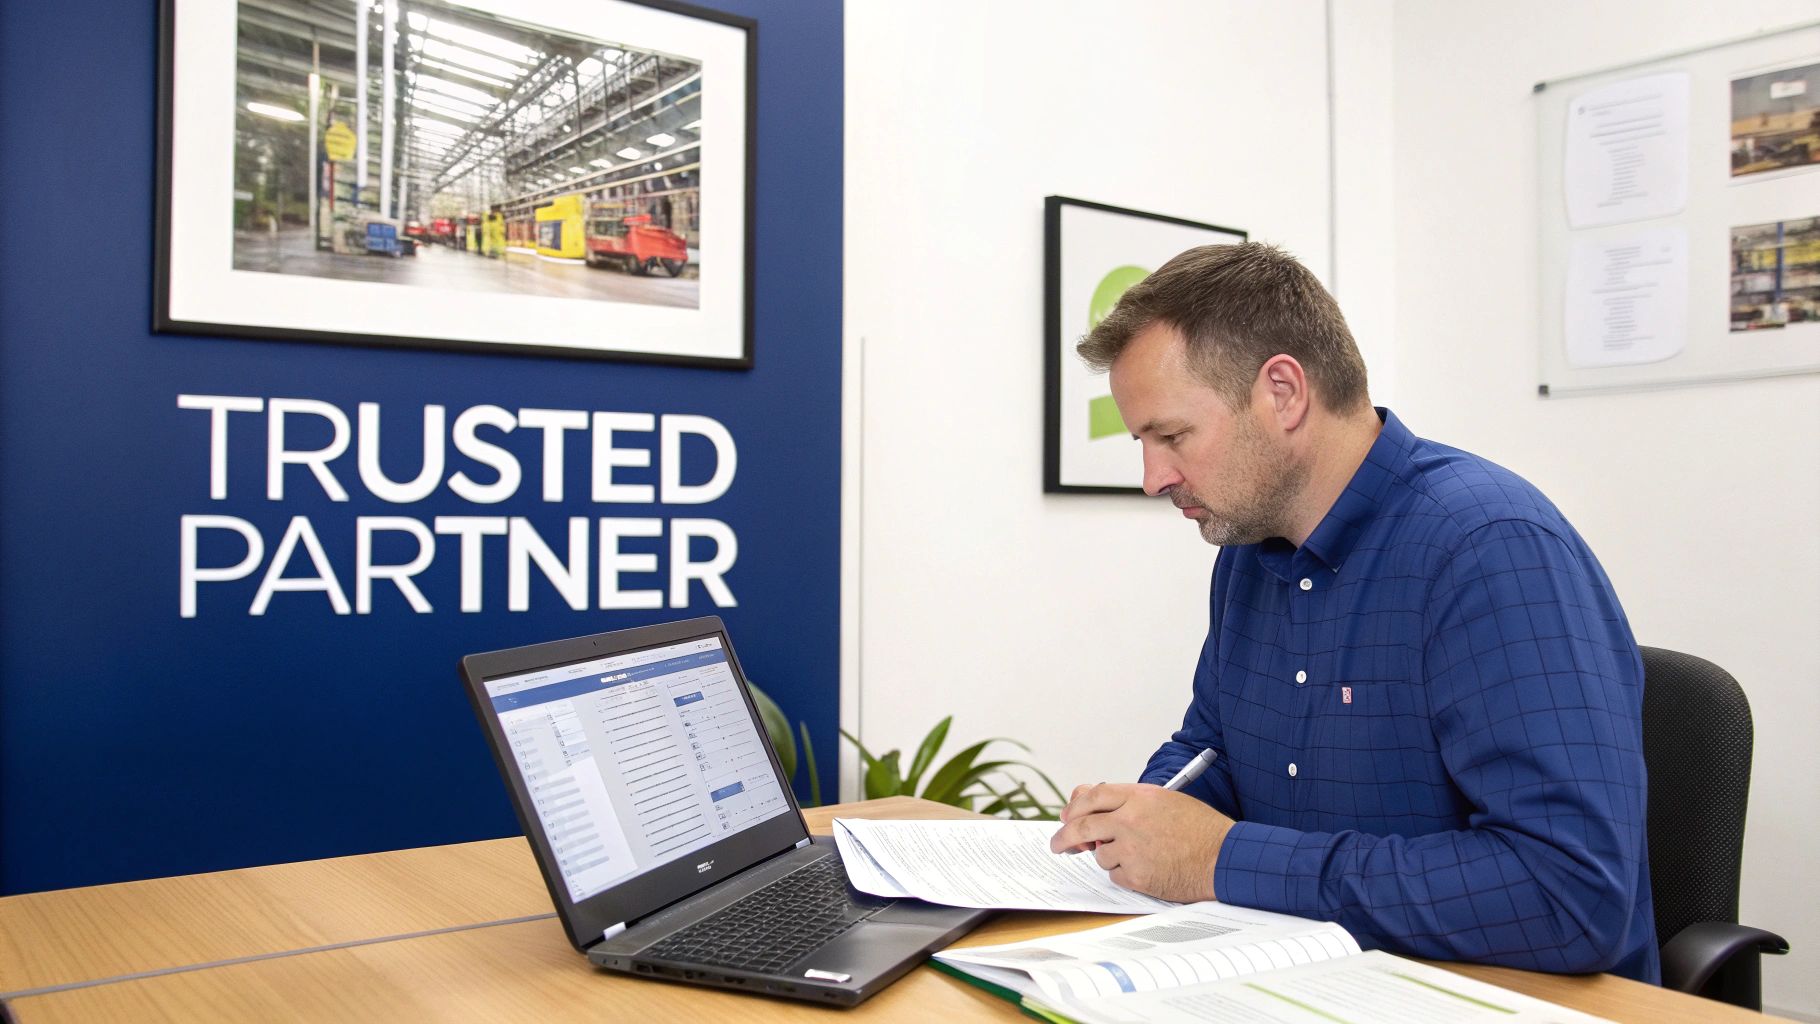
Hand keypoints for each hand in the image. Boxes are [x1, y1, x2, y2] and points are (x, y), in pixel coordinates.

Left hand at [1048, 782, 1234, 902]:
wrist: (1224, 857)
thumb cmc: (1200, 829)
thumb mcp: (1165, 801)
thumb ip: (1128, 801)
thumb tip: (1088, 803)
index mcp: (1139, 797)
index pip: (1093, 796)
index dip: (1075, 806)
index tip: (1066, 816)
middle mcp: (1130, 820)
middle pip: (1082, 826)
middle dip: (1064, 837)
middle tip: (1058, 845)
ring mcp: (1131, 848)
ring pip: (1100, 855)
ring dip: (1110, 857)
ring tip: (1142, 856)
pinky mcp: (1136, 875)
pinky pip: (1115, 875)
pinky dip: (1125, 874)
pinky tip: (1149, 869)